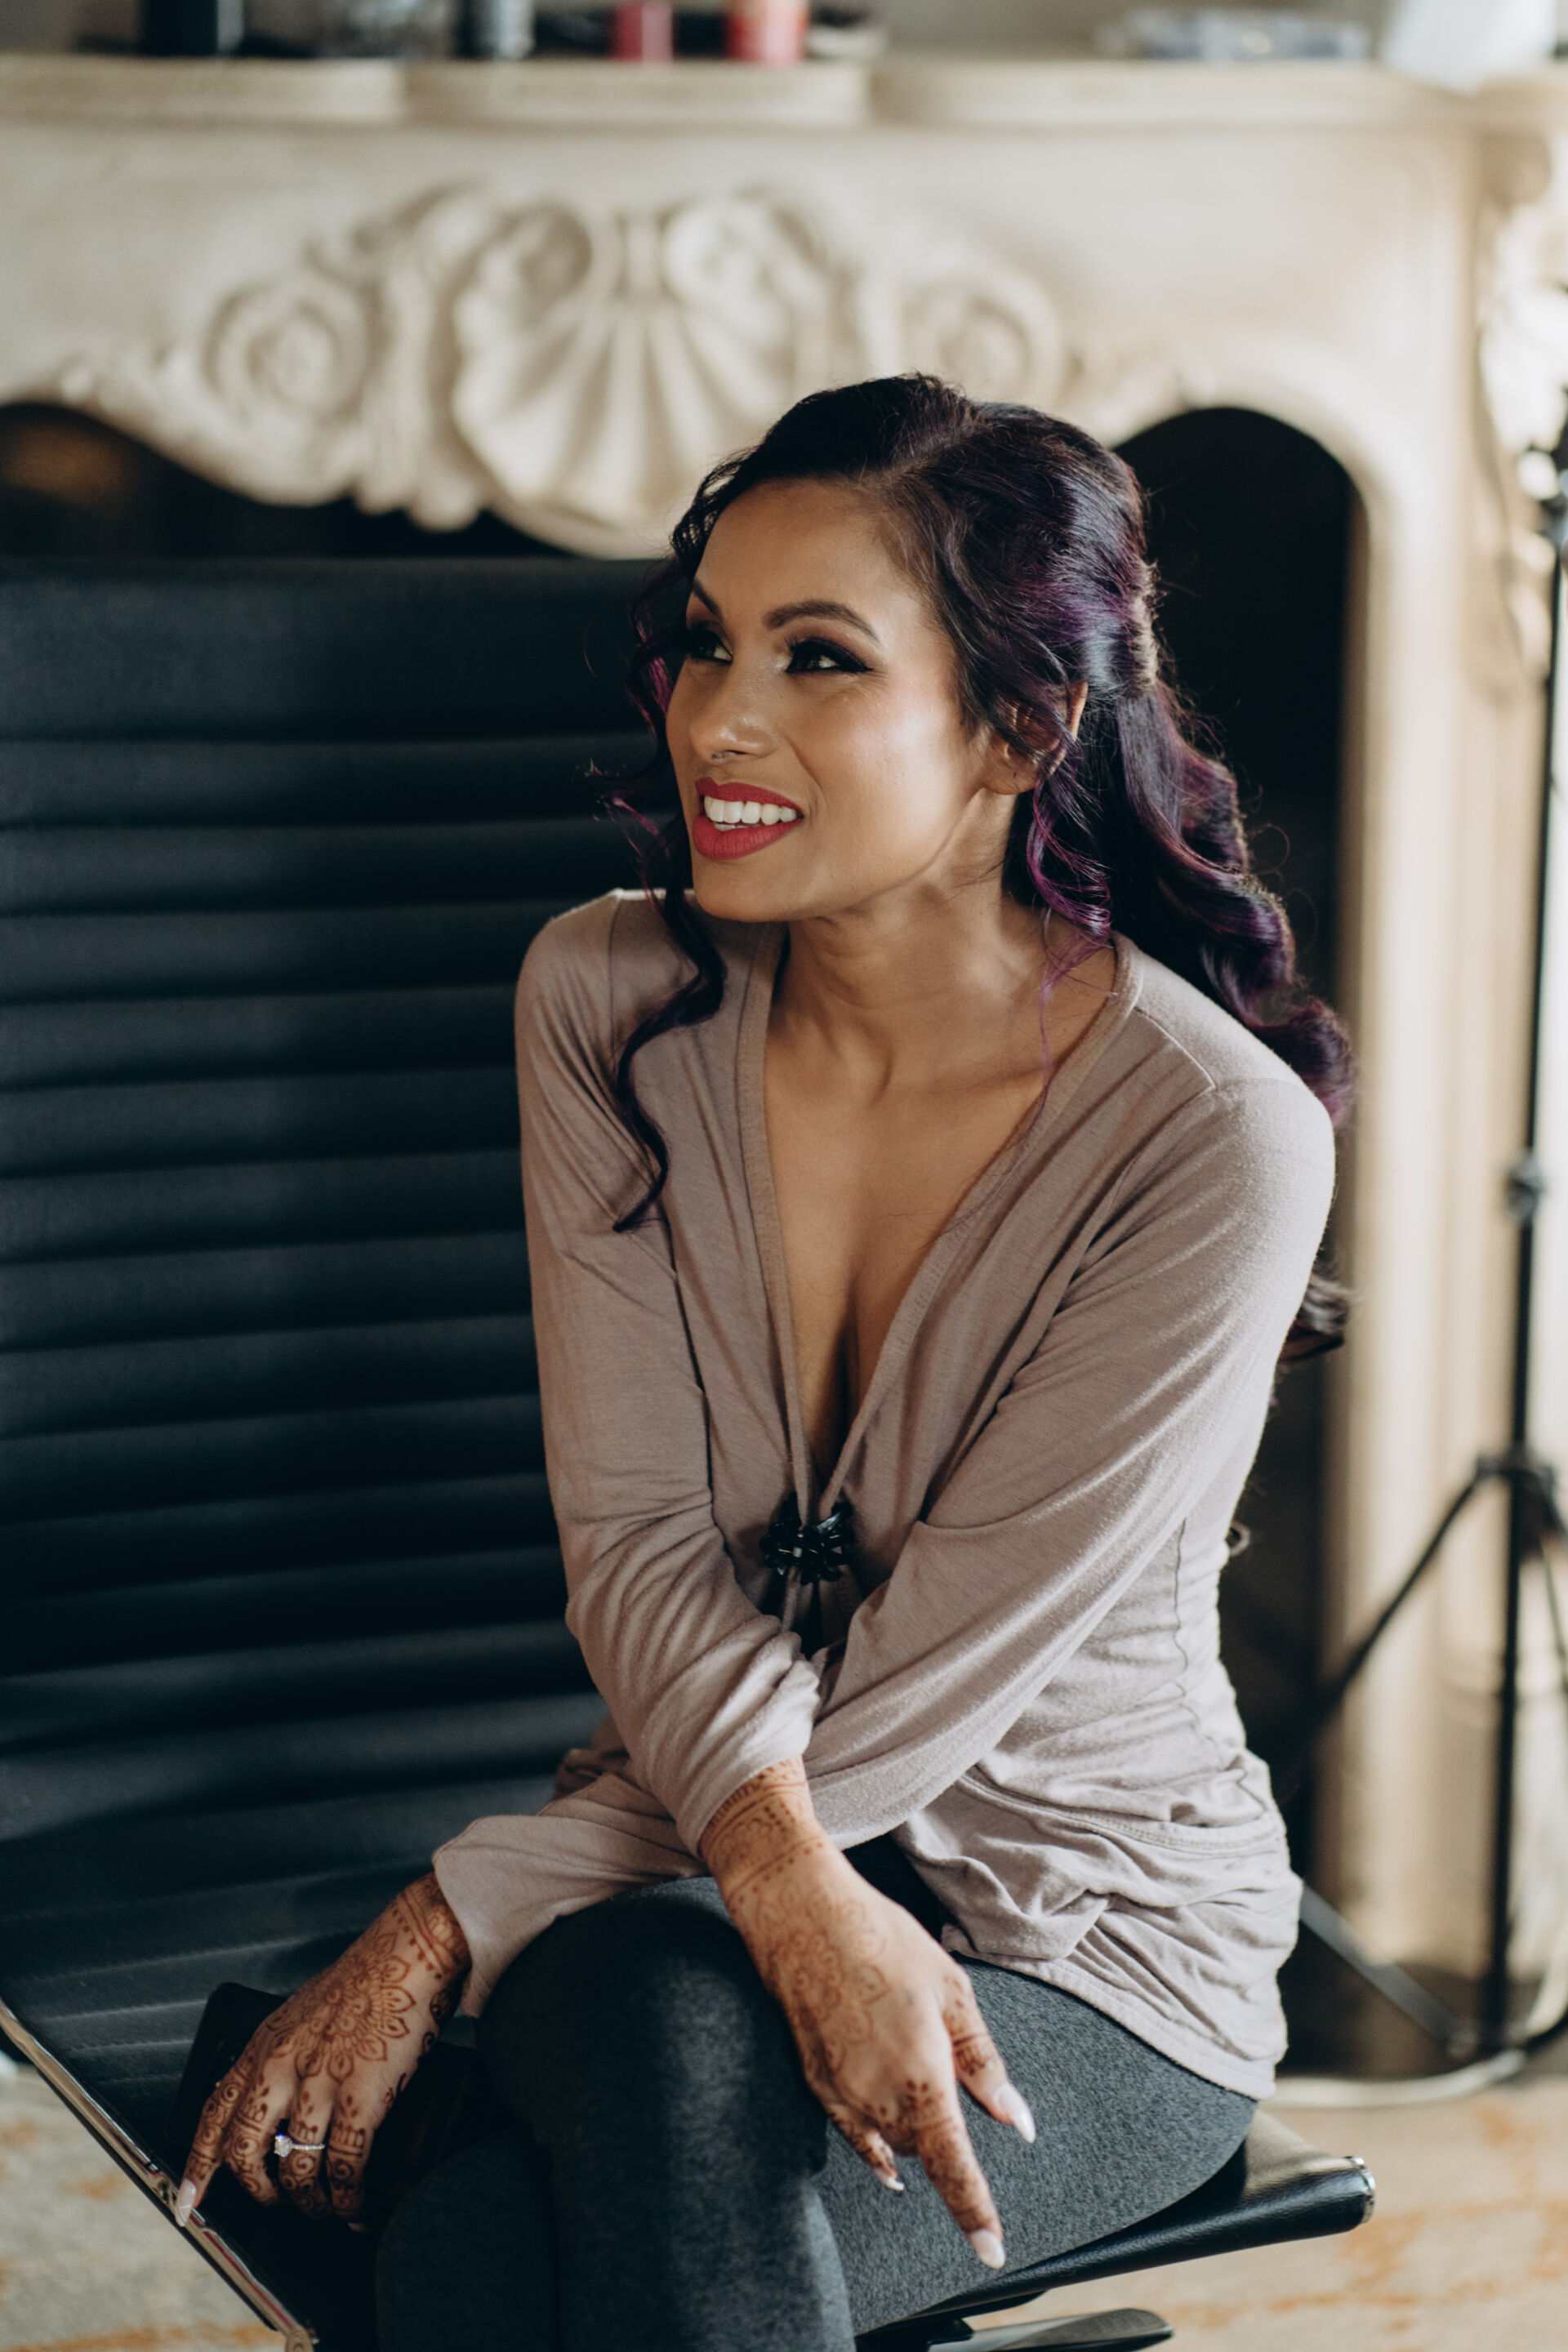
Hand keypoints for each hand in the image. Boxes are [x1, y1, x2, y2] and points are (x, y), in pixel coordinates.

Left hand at [175, 1873, 469, 2227]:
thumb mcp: (302, 2014)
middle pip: (245, 2154)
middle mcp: (281, 2066)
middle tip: (277, 2206)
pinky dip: (348, 2198)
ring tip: (326, 2210)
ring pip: (295, 2170)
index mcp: (264, 2045)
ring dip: (309, 2203)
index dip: (197, 2168)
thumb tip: (274, 2105)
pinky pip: (344, 2168)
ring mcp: (319, 2083)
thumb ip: (280, 2057)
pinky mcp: (360, 2096)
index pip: (214, 2116)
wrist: (412, 1951)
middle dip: (259, 2193)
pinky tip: (355, 2205)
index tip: (188, 2207)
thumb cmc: (367, 1980)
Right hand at [702, 1761, 1032, 2268]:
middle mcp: (878, 2098)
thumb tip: (1017, 2120)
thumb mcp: (953, 1992)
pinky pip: (854, 2132)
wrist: (803, 1915)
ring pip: (891, 2142)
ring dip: (913, 2129)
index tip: (992, 2252)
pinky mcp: (814, 2081)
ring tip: (915, 2071)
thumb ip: (985, 2064)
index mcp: (921, 2077)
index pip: (955, 2168)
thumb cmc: (884, 1941)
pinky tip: (888, 2146)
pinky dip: (876, 2140)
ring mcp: (841, 2094)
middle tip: (953, 2075)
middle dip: (947, 2133)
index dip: (975, 2214)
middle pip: (926, 2151)